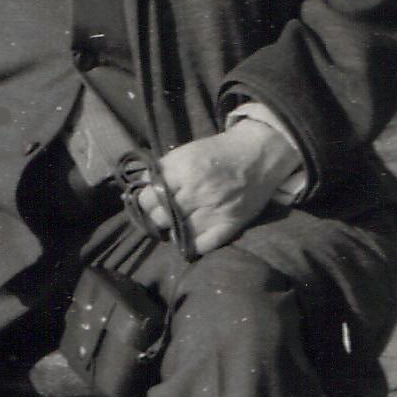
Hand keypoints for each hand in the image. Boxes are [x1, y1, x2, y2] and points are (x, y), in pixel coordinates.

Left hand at [136, 127, 296, 255]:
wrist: (258, 155)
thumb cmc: (217, 152)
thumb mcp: (185, 152)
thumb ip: (162, 170)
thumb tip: (139, 186)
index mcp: (184, 169)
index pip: (148, 197)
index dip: (144, 201)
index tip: (146, 201)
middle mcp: (198, 191)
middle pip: (161, 216)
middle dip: (155, 217)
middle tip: (158, 214)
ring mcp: (215, 210)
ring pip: (179, 232)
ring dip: (172, 230)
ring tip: (173, 224)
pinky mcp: (231, 224)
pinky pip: (202, 245)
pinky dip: (191, 245)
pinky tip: (188, 237)